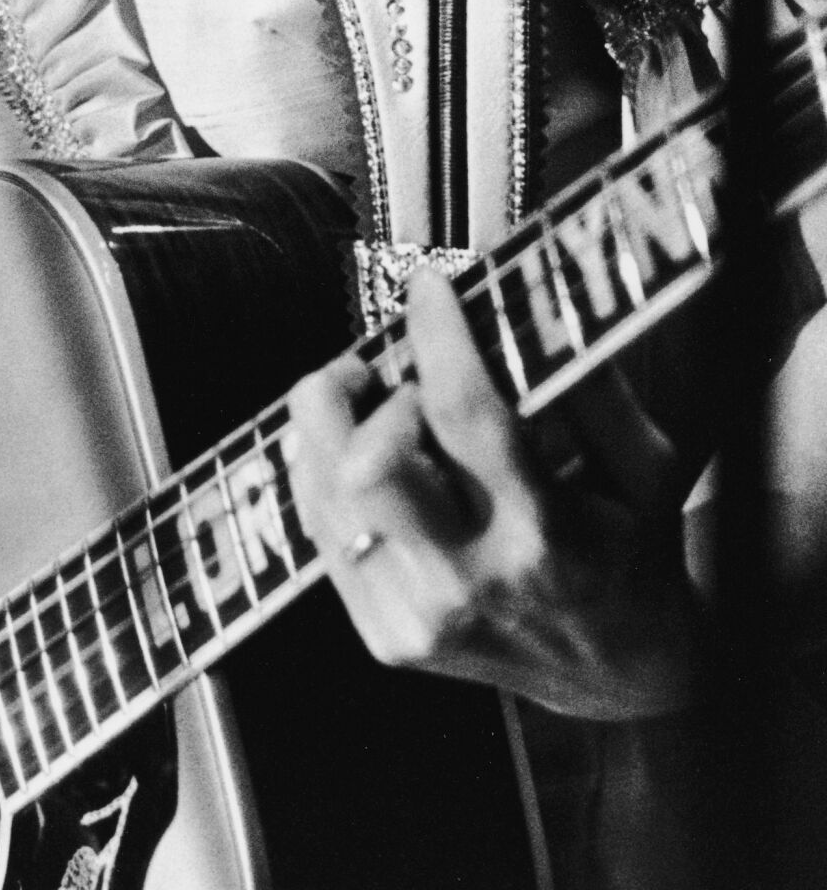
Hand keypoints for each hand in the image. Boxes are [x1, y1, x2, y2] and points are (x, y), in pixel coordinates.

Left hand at [284, 268, 705, 718]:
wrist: (620, 677)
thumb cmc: (632, 554)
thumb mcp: (644, 467)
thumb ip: (589, 383)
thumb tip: (534, 294)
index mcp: (547, 532)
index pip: (466, 413)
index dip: (437, 335)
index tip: (428, 287)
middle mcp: (473, 580)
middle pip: (367, 466)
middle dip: (355, 395)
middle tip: (377, 370)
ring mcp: (419, 618)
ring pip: (327, 492)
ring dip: (329, 426)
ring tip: (361, 403)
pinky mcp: (384, 637)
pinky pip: (319, 529)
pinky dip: (323, 473)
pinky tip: (354, 453)